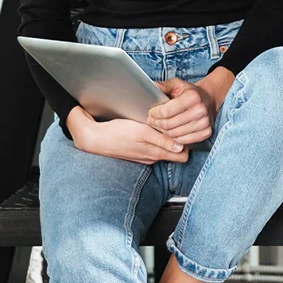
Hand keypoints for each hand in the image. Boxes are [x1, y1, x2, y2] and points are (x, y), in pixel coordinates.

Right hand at [67, 106, 187, 162]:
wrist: (95, 138)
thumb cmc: (117, 133)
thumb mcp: (142, 133)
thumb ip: (162, 140)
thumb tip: (181, 146)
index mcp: (156, 154)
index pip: (182, 156)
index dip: (187, 143)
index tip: (187, 130)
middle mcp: (152, 158)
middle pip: (175, 152)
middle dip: (179, 140)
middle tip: (178, 124)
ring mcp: (145, 156)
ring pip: (164, 149)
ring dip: (167, 138)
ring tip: (165, 124)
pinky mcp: (138, 152)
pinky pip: (153, 147)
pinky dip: (156, 139)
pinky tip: (152, 129)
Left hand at [147, 70, 233, 144]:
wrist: (209, 100)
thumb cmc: (190, 92)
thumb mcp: (177, 84)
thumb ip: (163, 86)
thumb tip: (149, 88)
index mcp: (192, 97)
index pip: (166, 111)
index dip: (155, 113)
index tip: (151, 112)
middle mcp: (200, 111)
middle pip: (169, 124)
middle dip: (156, 123)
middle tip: (151, 121)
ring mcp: (204, 124)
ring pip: (175, 134)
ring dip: (164, 131)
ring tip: (159, 125)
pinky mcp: (206, 133)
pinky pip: (183, 141)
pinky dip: (174, 137)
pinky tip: (170, 131)